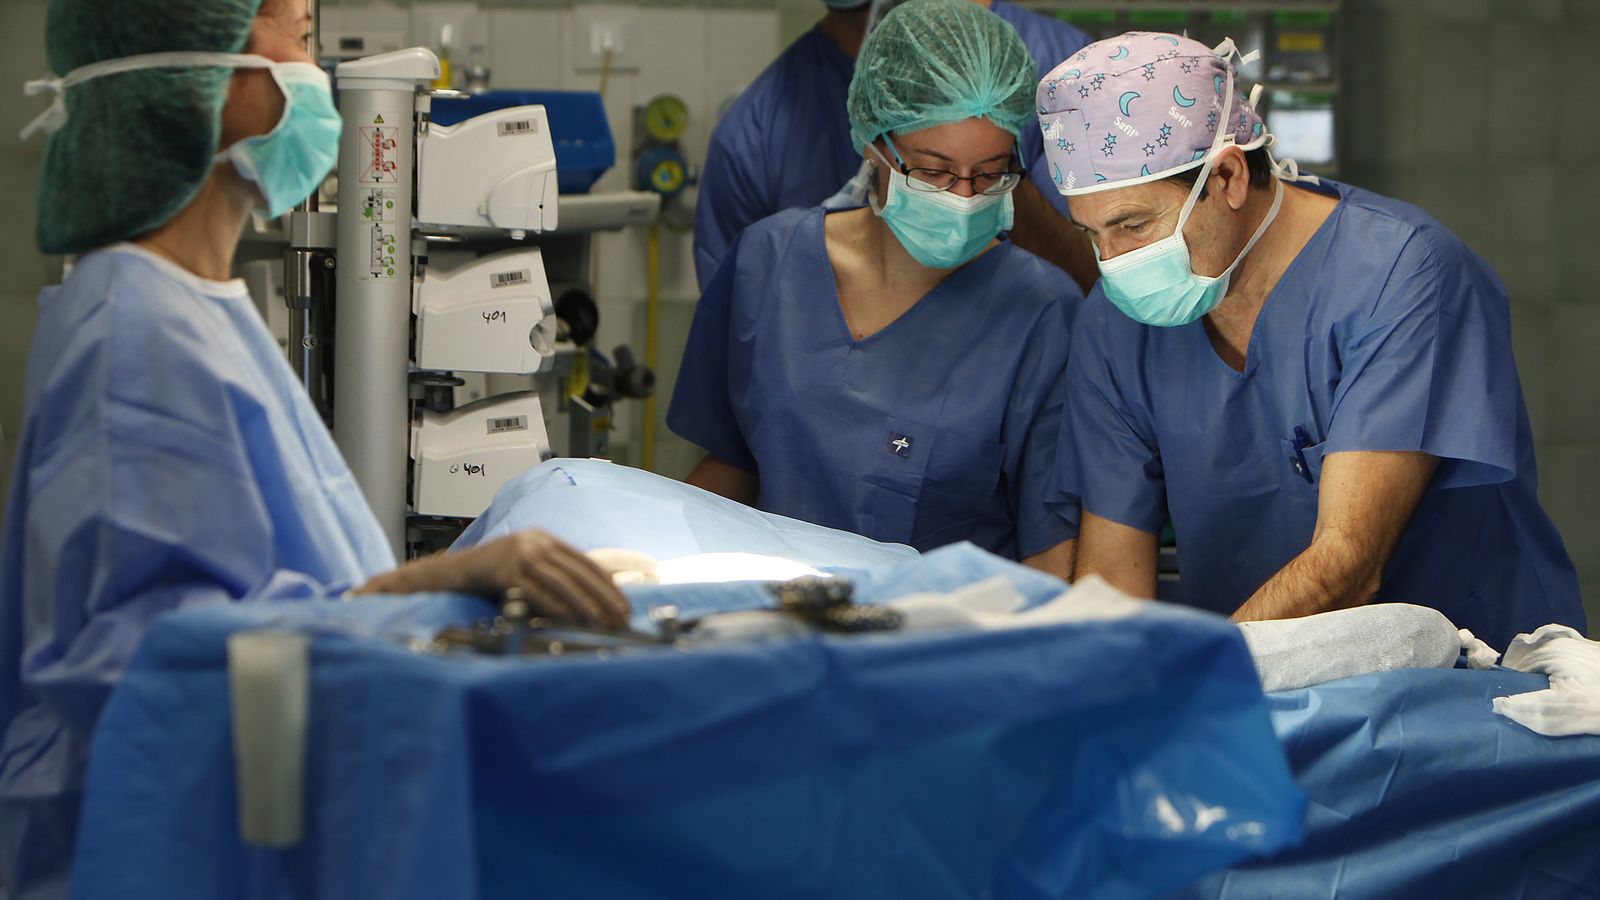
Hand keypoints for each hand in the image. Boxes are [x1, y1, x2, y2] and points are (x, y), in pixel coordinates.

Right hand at [354, 530, 630, 628]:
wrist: (445, 575)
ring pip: (560, 582)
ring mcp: (517, 553)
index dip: (607, 585)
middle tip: (620, 619)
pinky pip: (536, 592)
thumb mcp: (524, 570)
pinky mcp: (502, 570)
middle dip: (603, 597)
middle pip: (578, 571)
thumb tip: (590, 601)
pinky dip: (555, 608)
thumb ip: (552, 577)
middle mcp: (533, 541)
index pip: (585, 562)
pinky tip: (570, 622)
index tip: (624, 606)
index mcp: (542, 538)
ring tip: (602, 624)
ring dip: (585, 605)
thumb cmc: (487, 578)